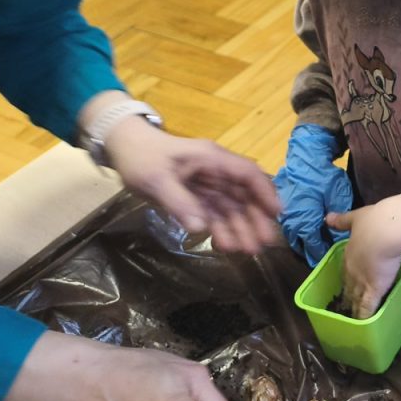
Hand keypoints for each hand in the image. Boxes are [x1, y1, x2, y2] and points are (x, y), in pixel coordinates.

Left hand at [106, 121, 280, 254]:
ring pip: (231, 208)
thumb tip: (200, 226)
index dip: (265, 192)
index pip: (247, 174)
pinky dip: (221, 229)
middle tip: (265, 243)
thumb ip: (179, 202)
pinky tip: (227, 245)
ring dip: (241, 228)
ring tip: (250, 251)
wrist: (123, 148)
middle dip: (255, 218)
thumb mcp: (156, 179)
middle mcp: (215, 172)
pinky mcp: (196, 198)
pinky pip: (214, 214)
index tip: (277, 213)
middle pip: (243, 195)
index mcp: (212, 160)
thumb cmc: (142, 158)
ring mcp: (207, 186)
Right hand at [273, 124, 352, 265]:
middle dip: (308, 251)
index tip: (328, 259)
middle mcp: (291, 220)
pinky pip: (287, 224)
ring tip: (311, 248)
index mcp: (305, 220)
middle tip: (319, 257)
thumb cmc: (324, 174)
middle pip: (299, 244)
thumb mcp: (338, 193)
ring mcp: (284, 213)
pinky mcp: (282, 205)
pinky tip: (303, 232)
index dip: (321, 253)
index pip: (312, 245)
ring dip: (300, 242)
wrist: (306, 154)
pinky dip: (295, 230)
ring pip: (291, 235)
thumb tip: (339, 234)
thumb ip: (339, 215)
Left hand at [325, 204, 400, 317]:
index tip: (346, 285)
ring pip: (355, 299)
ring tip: (351, 320)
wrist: (385, 231)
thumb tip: (328, 217)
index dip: (346, 279)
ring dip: (353, 310)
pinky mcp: (374, 289)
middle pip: (348, 287)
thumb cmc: (373, 222)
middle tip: (345, 307)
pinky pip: (367, 307)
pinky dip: (364, 317)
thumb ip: (342, 220)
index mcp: (348, 254)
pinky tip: (364, 327)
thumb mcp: (355, 217)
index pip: (345, 271)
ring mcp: (361, 282)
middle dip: (347, 298)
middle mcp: (352, 271)